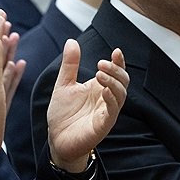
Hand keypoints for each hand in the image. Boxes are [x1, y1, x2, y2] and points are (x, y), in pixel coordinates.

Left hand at [46, 41, 128, 172]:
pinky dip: (111, 99)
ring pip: (121, 95)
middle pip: (123, 81)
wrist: (56, 139)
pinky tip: (103, 91)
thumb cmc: (63, 114)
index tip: (116, 51)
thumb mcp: (64, 85)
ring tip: (100, 74)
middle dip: (116, 70)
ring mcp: (107, 112)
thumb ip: (70, 65)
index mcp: (99, 88)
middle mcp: (107, 99)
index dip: (119, 62)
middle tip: (101, 63)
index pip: (117, 72)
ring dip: (113, 82)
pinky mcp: (103, 125)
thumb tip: (72, 41)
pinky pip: (113, 111)